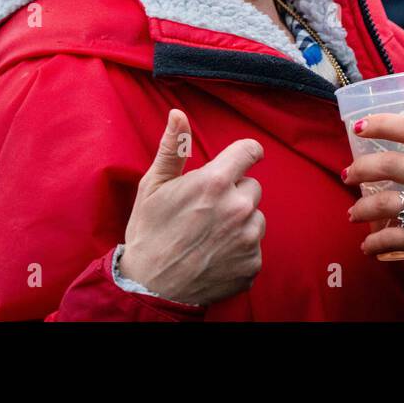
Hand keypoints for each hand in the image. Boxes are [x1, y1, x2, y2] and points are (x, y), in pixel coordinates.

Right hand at [119, 109, 265, 305]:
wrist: (150, 288)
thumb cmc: (148, 234)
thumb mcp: (152, 187)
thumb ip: (172, 148)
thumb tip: (178, 114)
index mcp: (215, 183)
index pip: (250, 151)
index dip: (245, 154)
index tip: (241, 159)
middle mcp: (238, 208)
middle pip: (252, 187)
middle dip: (234, 194)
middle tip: (206, 211)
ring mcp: (248, 238)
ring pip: (255, 217)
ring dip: (239, 222)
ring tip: (209, 235)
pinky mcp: (253, 264)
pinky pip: (254, 246)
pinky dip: (240, 249)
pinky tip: (215, 254)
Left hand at [342, 114, 403, 270]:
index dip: (383, 124)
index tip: (361, 126)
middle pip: (390, 164)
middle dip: (361, 168)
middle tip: (349, 174)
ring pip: (384, 202)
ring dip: (361, 208)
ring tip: (353, 213)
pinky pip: (392, 239)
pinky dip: (374, 243)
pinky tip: (369, 246)